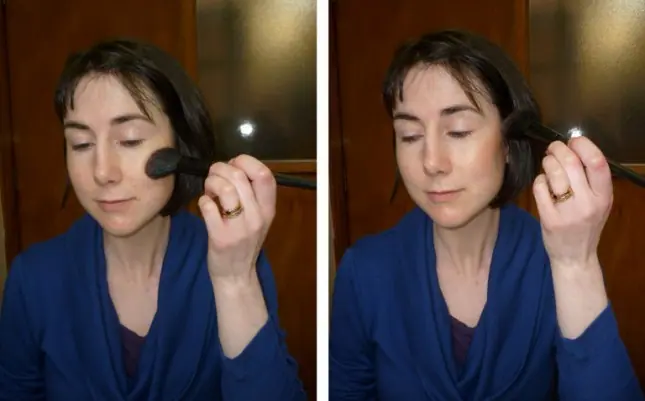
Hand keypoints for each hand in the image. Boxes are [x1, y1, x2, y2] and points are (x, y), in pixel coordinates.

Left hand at [198, 155, 276, 284]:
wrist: (236, 275)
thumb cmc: (244, 243)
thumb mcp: (258, 219)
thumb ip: (251, 195)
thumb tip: (231, 166)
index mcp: (268, 209)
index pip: (265, 175)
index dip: (247, 162)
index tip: (234, 164)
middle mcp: (257, 218)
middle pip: (240, 177)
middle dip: (220, 169)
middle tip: (213, 176)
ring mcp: (239, 229)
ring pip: (225, 189)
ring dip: (211, 183)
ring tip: (208, 190)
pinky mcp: (220, 238)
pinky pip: (208, 207)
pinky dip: (202, 201)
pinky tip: (204, 205)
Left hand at [532, 137, 612, 266]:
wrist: (575, 257)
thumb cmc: (586, 224)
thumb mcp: (599, 203)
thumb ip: (591, 179)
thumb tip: (574, 148)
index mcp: (604, 196)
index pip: (597, 162)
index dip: (583, 145)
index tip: (573, 141)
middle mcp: (588, 203)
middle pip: (571, 163)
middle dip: (558, 149)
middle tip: (553, 148)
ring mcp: (568, 212)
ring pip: (553, 173)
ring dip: (547, 163)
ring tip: (547, 164)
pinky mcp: (549, 219)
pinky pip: (539, 188)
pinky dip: (538, 180)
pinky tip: (542, 184)